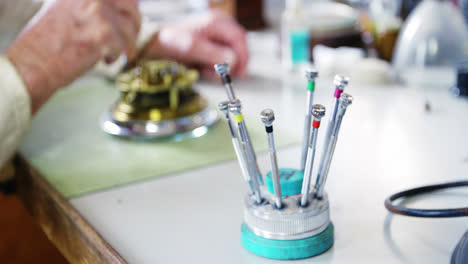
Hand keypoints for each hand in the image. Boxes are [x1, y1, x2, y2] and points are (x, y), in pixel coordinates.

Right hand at [7, 0, 140, 112]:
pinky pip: (123, 46)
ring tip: (119, 53)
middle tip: (131, 38)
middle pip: (131, 6)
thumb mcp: (66, 9)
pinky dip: (117, 56)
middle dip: (135, 24)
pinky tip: (106, 60)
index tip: (130, 18)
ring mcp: (99, 15)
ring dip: (129, 44)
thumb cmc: (46, 41)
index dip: (130, 6)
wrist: (34, 63)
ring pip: (131, 28)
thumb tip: (113, 9)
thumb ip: (90, 5)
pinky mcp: (103, 35)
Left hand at [142, 10, 247, 77]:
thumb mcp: (193, 48)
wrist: (158, 45)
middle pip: (237, 47)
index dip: (243, 57)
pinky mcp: (213, 44)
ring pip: (231, 54)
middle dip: (232, 63)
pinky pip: (222, 57)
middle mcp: (220, 26)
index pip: (240, 39)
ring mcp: (217, 35)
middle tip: (225, 76)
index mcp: (217, 21)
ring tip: (207, 70)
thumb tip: (233, 61)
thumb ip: (214, 55)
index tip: (240, 72)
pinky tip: (205, 68)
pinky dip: (216, 66)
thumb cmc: (172, 42)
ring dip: (222, 67)